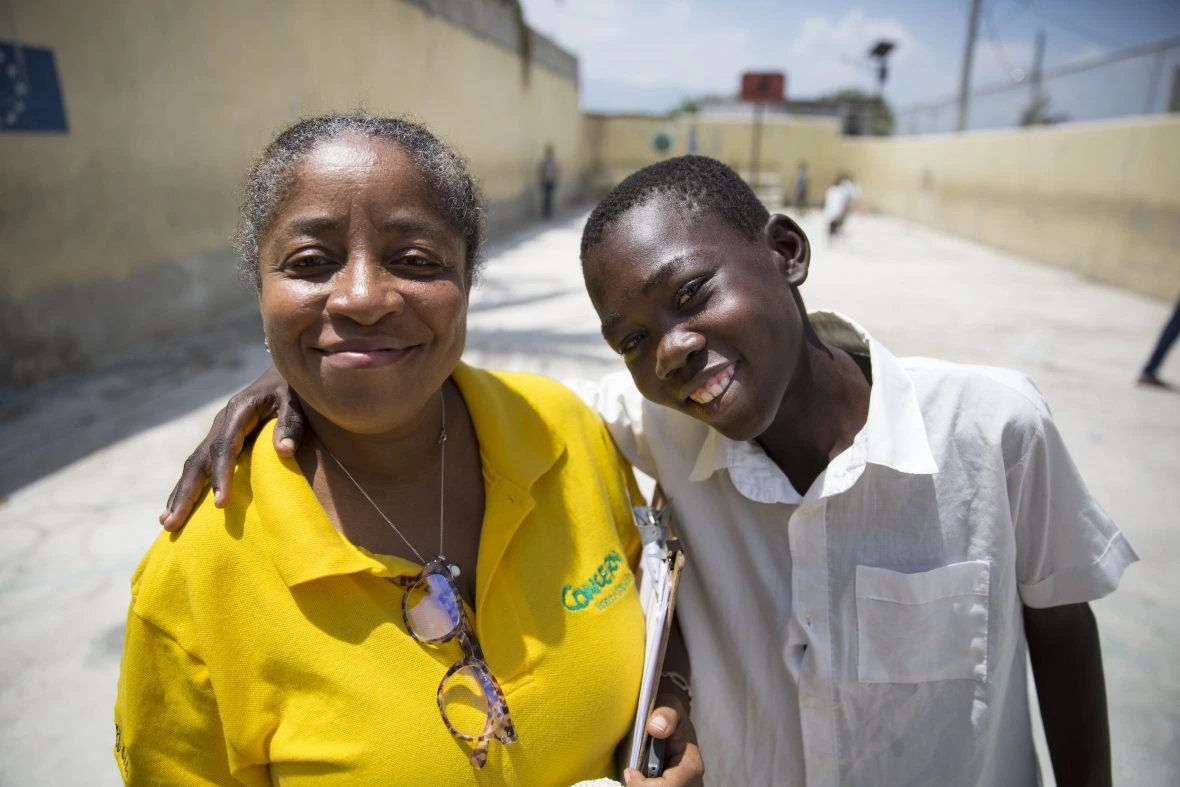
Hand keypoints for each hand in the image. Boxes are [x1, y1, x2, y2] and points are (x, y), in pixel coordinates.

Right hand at [159, 366, 303, 530]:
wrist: (283, 374)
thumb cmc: (293, 389)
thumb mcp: (295, 400)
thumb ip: (291, 423)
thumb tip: (283, 451)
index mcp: (238, 412)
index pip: (224, 448)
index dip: (220, 476)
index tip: (220, 504)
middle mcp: (221, 423)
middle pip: (198, 461)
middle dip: (186, 493)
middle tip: (173, 523)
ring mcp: (217, 432)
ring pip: (194, 466)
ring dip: (180, 495)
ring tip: (166, 524)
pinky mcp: (219, 441)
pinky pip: (200, 466)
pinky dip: (187, 488)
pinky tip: (176, 508)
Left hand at [622, 694, 703, 786]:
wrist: (668, 719)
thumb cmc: (668, 712)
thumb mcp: (668, 705)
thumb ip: (665, 714)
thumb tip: (655, 728)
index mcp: (691, 765)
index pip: (669, 786)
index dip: (645, 785)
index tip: (629, 771)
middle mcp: (690, 782)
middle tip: (629, 774)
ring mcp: (682, 786)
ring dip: (642, 786)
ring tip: (634, 775)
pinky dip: (642, 786)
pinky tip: (638, 778)